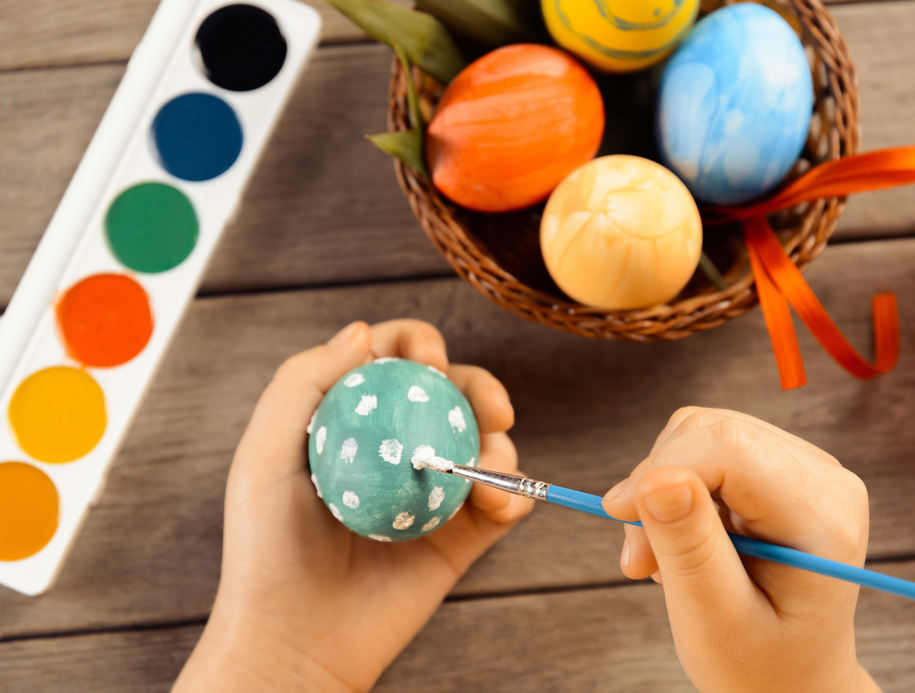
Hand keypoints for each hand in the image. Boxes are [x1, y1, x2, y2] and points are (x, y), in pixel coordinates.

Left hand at [173, 320, 532, 692]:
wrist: (295, 642)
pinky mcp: (462, 536)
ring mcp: (433, 492)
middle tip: (487, 404)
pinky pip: (504, 499)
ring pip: (486, 441)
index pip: (392, 360)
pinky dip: (512, 491)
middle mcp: (398, 449)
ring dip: (499, 439)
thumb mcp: (263, 456)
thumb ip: (302, 383)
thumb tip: (363, 332)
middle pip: (452, 393)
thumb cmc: (266, 550)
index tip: (427, 358)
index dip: (417, 342)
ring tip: (488, 463)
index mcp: (354, 422)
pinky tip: (495, 501)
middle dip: (478, 384)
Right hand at [602, 408, 881, 692]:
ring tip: (661, 559)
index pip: (731, 447)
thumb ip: (689, 547)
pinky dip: (674, 489)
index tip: (616, 514)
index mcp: (823, 516)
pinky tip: (681, 541)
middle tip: (637, 560)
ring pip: (701, 433)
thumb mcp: (716, 621)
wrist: (790, 682)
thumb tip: (656, 477)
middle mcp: (823, 479)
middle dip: (656, 483)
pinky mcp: (777, 469)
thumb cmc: (760, 665)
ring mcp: (803, 469)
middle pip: (712, 431)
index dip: (662, 466)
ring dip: (660, 489)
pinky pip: (704, 448)